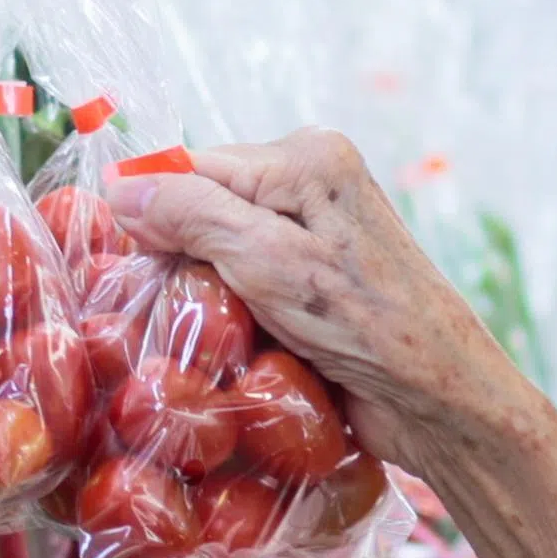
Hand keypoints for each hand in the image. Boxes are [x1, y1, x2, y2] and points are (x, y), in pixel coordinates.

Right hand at [112, 132, 532, 465]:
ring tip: (207, 335)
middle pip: (204, 210)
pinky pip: (246, 288)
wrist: (437, 399)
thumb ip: (193, 216)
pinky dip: (233, 317)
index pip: (193, 167)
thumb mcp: (269, 261)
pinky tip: (235, 346)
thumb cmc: (366, 326)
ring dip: (206, 297)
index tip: (134, 268)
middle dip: (182, 260)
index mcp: (306, 158)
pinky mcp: (314, 283)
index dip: (156, 215)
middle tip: (180, 311)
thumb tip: (119, 189)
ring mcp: (314, 236)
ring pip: (220, 255)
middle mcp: (311, 185)